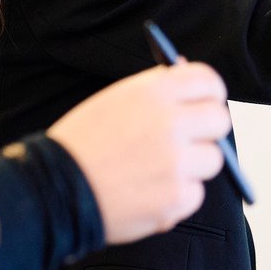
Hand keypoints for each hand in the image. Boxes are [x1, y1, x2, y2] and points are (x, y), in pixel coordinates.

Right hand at [47, 63, 230, 244]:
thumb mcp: (114, 101)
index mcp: (153, 93)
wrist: (50, 192)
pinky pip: (195, 193)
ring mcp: (175, 162)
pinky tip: (146, 194)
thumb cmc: (82, 145)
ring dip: (192, 167)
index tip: (207, 103)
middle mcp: (169, 123)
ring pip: (212, 159)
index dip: (211, 94)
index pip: (208, 81)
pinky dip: (176, 197)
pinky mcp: (176, 198)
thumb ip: (154, 88)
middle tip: (190, 141)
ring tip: (155, 171)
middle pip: (220, 120)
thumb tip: (187, 71)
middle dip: (208, 131)